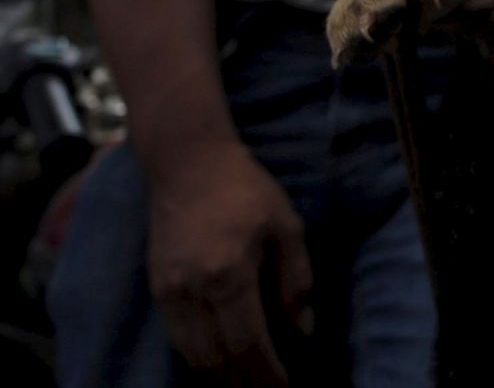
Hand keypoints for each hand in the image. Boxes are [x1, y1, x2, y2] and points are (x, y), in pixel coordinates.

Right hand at [147, 139, 312, 386]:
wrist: (188, 164)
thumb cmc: (246, 189)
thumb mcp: (286, 225)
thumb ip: (296, 279)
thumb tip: (300, 329)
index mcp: (229, 273)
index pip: (248, 342)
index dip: (266, 373)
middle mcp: (193, 290)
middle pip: (217, 358)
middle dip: (243, 383)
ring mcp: (169, 292)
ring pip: (192, 355)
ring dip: (219, 377)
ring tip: (246, 384)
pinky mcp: (157, 289)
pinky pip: (177, 338)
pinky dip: (198, 358)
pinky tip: (218, 363)